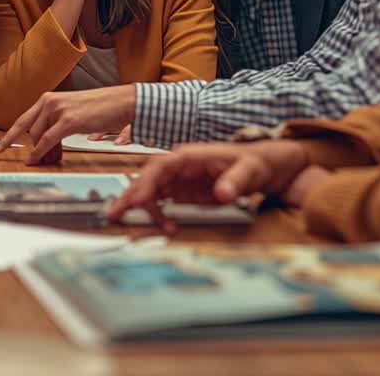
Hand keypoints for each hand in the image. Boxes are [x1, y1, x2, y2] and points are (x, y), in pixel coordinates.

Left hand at [0, 85, 136, 164]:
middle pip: (30, 131)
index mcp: (49, 99)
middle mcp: (50, 101)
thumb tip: (46, 144)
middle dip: (32, 149)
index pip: (23, 120)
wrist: (122, 102)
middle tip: (37, 162)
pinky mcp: (68, 120)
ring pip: (37, 137)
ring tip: (49, 161)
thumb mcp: (73, 113)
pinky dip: (39, 152)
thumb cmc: (101, 109)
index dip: (9, 136)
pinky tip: (36, 160)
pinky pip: (47, 140)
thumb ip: (56, 124)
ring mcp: (58, 110)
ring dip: (40, 153)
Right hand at [107, 140, 311, 232]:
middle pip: (147, 179)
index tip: (136, 201)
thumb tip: (222, 193)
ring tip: (127, 221)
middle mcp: (179, 166)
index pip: (159, 167)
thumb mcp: (250, 171)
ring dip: (138, 205)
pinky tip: (165, 225)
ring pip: (151, 190)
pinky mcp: (185, 191)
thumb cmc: (256, 162)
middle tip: (114, 214)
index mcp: (189, 155)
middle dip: (130, 196)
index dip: (145, 184)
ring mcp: (180, 179)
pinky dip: (157, 212)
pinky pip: (163, 200)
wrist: (265, 166)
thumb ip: (235, 181)